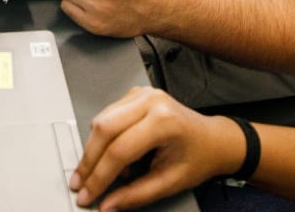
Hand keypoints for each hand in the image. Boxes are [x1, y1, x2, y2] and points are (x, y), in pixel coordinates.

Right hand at [70, 87, 243, 210]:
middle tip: (80, 184)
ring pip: (101, 121)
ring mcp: (141, 94)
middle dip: (88, 162)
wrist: (214, 140)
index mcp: (163, 121)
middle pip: (104, 130)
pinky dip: (103, 139)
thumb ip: (135, 195)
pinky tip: (114, 155)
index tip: (87, 195)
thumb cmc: (199, 158)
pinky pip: (107, 115)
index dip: (99, 177)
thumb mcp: (170, 183)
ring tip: (102, 173)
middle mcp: (150, 101)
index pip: (120, 151)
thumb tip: (107, 205)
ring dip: (93, 150)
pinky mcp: (134, 94)